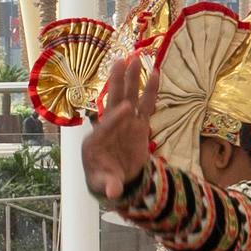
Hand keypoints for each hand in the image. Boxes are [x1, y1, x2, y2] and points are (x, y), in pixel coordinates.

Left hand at [80, 51, 151, 200]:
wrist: (116, 178)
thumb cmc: (104, 178)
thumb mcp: (104, 184)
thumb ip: (109, 186)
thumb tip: (113, 193)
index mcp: (96, 140)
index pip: (106, 126)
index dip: (116, 118)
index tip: (127, 109)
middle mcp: (109, 126)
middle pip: (113, 101)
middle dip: (117, 83)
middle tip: (120, 62)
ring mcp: (125, 122)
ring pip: (129, 97)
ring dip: (131, 79)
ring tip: (135, 58)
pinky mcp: (139, 124)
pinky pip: (146, 104)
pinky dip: (150, 90)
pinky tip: (154, 72)